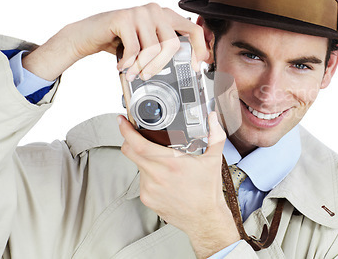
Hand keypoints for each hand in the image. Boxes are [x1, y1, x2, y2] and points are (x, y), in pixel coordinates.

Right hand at [22, 3, 208, 80]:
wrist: (88, 35)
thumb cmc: (120, 41)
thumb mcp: (147, 44)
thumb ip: (165, 48)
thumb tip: (188, 64)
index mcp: (166, 15)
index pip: (193, 30)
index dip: (199, 49)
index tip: (197, 66)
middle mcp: (156, 10)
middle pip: (173, 44)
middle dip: (161, 66)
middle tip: (148, 76)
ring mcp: (140, 12)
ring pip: (154, 49)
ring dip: (142, 67)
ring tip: (133, 73)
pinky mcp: (124, 18)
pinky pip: (135, 49)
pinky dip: (128, 63)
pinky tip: (122, 66)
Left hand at [118, 112, 239, 257]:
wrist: (204, 219)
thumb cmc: (207, 192)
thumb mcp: (214, 160)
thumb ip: (214, 135)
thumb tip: (213, 118)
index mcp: (171, 163)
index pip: (138, 144)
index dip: (126, 131)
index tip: (122, 121)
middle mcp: (157, 176)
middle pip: (130, 152)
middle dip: (129, 139)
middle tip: (135, 133)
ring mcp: (149, 188)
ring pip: (137, 165)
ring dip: (143, 158)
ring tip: (161, 160)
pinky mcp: (147, 198)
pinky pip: (142, 180)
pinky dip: (148, 174)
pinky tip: (162, 176)